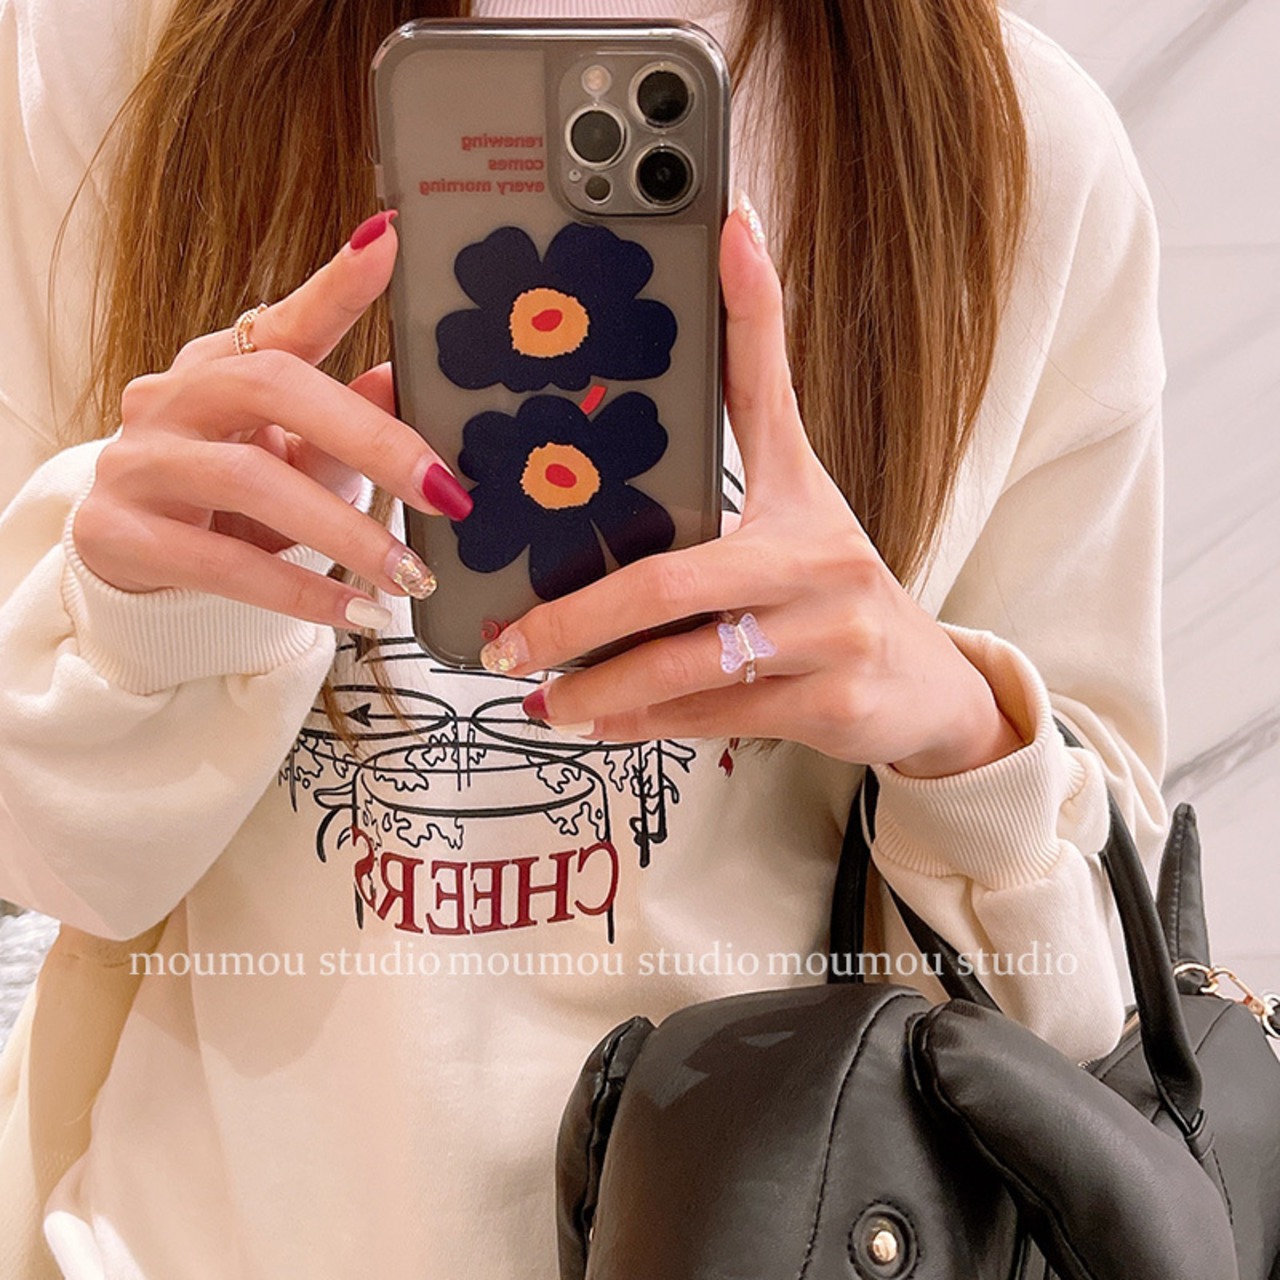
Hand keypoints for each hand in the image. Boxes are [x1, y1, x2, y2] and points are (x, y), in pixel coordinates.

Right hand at [72, 211, 472, 630]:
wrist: (133, 557)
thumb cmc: (231, 496)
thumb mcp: (295, 454)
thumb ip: (347, 421)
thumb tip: (405, 382)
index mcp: (221, 366)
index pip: (283, 321)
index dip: (337, 285)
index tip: (390, 243)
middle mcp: (173, 396)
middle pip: (274, 388)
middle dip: (372, 440)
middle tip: (446, 493)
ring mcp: (140, 460)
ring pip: (251, 482)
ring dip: (345, 532)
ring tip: (412, 573)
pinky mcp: (120, 530)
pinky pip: (223, 564)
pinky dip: (301, 592)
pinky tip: (360, 613)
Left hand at [478, 197, 1026, 777]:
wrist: (920, 683)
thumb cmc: (834, 579)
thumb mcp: (797, 496)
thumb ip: (755, 404)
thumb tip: (730, 277)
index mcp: (798, 501)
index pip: (764, 387)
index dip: (750, 305)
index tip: (723, 223)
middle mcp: (819, 565)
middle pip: (672, 584)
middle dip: (575, 619)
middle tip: (508, 641)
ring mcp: (828, 641)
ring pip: (685, 668)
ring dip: (598, 686)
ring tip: (534, 694)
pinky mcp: (827, 707)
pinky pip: (710, 718)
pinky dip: (642, 724)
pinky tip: (592, 722)